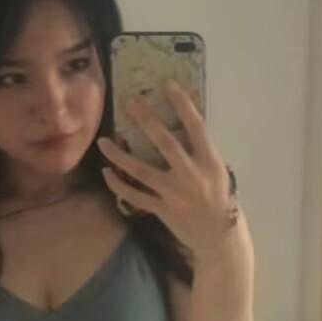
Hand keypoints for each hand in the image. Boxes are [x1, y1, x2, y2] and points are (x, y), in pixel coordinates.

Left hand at [97, 81, 237, 258]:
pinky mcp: (162, 209)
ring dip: (119, 155)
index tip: (168, 85)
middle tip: (129, 102)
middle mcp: (191, 174)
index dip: (182, 104)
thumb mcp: (216, 171)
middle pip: (165, 142)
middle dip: (146, 120)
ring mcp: (174, 193)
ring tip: (103, 141)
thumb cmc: (218, 197)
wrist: (218, 235)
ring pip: (141, 170)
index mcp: (209, 161)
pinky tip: (106, 173)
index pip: (196, 126)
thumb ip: (199, 152)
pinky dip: (118, 185)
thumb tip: (179, 126)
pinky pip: (135, 195)